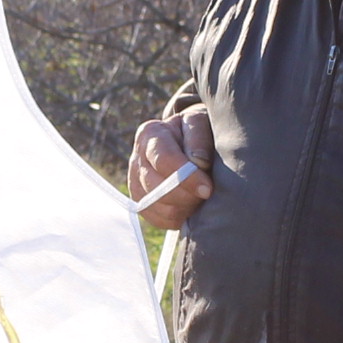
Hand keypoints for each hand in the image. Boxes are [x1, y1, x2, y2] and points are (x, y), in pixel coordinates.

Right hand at [129, 111, 213, 229]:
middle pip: (157, 187)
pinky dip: (177, 218)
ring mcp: (135, 182)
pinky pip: (157, 219)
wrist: (189, 144)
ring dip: (183, 208)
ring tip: (200, 199)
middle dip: (187, 196)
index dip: (187, 178)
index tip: (207, 189)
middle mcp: (137, 158)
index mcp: (150, 134)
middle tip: (207, 194)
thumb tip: (197, 162)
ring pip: (158, 206)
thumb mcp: (201, 123)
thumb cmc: (197, 132)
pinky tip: (191, 208)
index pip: (164, 160)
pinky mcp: (140, 202)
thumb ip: (199, 138)